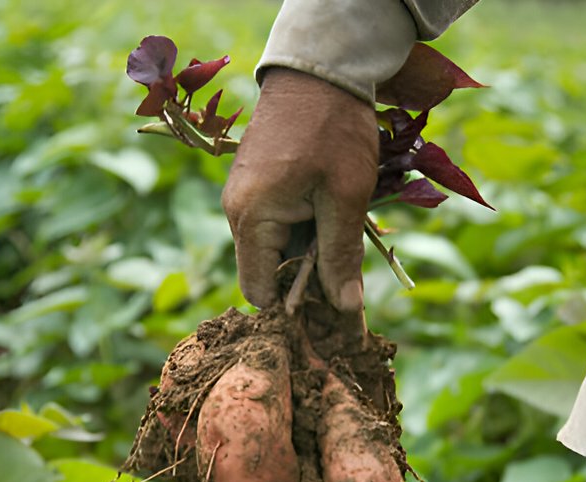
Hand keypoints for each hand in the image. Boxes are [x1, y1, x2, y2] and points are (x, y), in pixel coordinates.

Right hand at [222, 68, 378, 311]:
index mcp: (252, 217)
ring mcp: (244, 195)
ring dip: (308, 251)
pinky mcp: (256, 183)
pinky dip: (303, 229)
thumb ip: (341, 256)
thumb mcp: (345, 197)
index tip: (330, 307)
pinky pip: (276, 223)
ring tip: (343, 235)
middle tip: (348, 275)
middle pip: (267, 271)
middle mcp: (237, 210)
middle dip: (305, 279)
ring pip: (275, 247)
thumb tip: (346, 309)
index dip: (293, 306)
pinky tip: (331, 215)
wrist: (320, 68)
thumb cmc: (334, 130)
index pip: (259, 291)